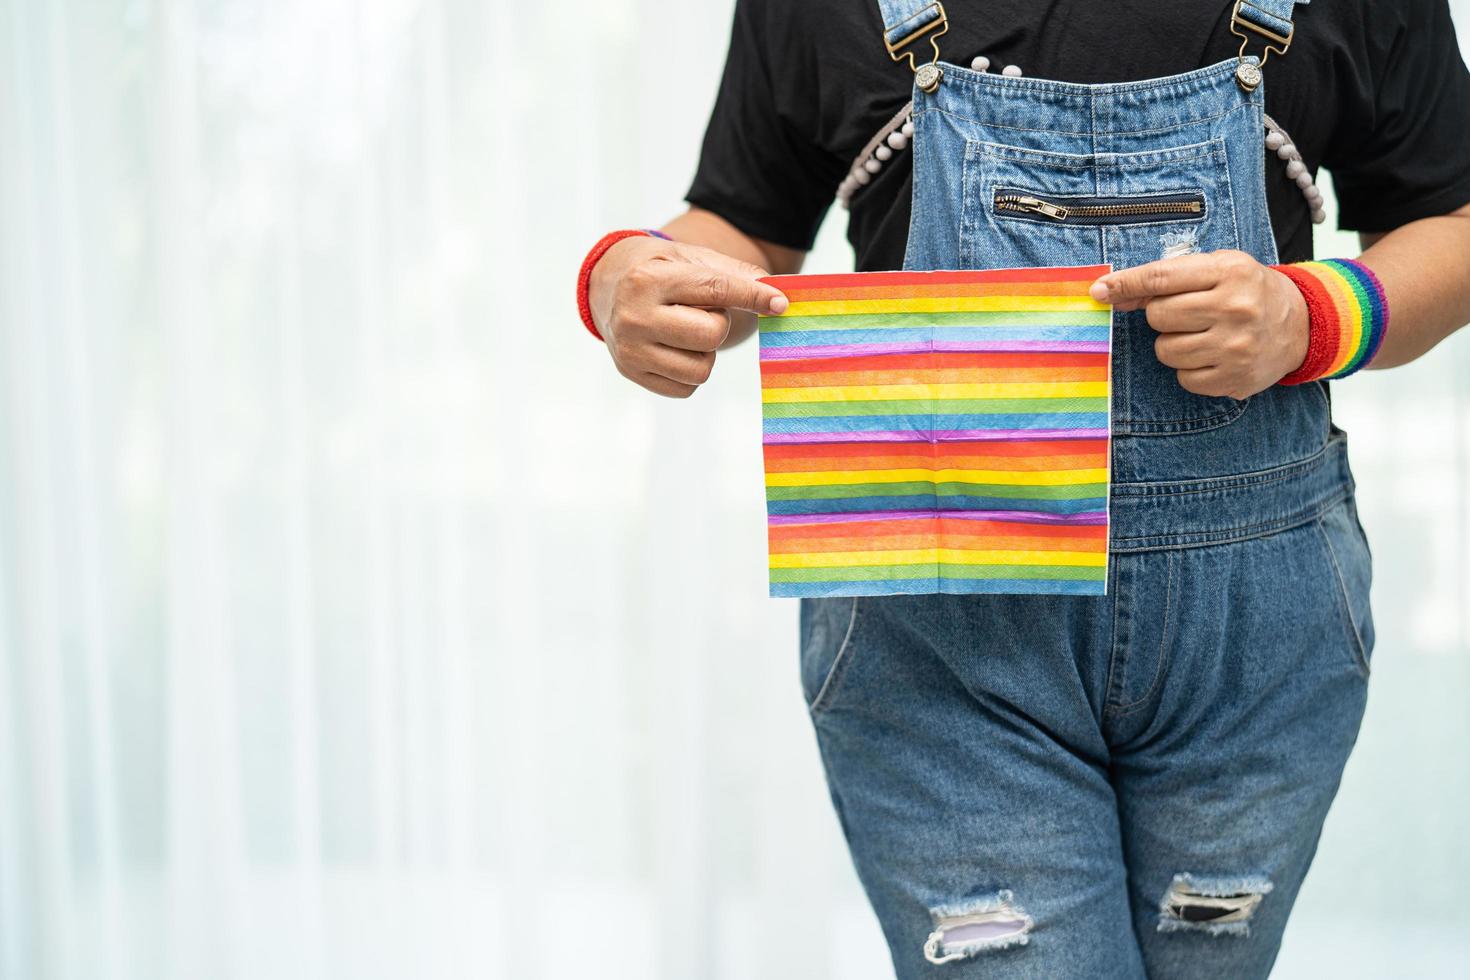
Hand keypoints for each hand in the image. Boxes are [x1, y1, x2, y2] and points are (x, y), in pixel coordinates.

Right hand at [589, 235, 787, 397]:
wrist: (609, 285)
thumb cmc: (660, 270)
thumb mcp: (691, 258)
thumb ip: (735, 275)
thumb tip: (779, 299)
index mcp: (649, 279)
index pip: (715, 290)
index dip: (753, 296)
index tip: (780, 303)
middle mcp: (634, 316)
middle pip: (711, 335)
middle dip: (718, 324)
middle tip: (700, 312)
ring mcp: (630, 350)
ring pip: (701, 369)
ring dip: (704, 351)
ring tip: (684, 329)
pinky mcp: (632, 373)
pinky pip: (686, 388)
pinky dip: (689, 370)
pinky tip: (673, 347)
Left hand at [1089, 250, 1309, 399]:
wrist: (1301, 324)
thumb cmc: (1247, 291)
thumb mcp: (1217, 268)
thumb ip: (1168, 277)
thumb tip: (1112, 293)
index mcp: (1230, 272)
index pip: (1162, 278)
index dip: (1125, 284)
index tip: (1099, 291)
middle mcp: (1236, 309)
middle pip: (1158, 316)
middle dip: (1161, 315)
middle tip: (1186, 313)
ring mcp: (1236, 347)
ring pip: (1166, 350)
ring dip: (1172, 343)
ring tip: (1201, 334)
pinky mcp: (1235, 379)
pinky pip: (1183, 378)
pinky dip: (1189, 368)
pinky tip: (1211, 355)